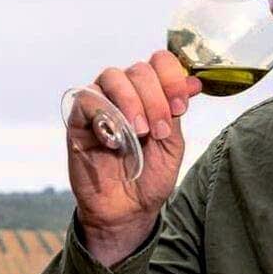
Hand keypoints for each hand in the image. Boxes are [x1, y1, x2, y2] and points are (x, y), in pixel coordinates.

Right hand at [65, 50, 200, 264]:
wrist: (127, 211)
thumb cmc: (150, 177)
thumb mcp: (172, 144)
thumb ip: (175, 112)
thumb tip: (194, 82)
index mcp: (151, 94)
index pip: (160, 62)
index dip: (172, 77)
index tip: (181, 106)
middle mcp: (125, 93)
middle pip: (139, 69)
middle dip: (155, 98)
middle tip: (158, 131)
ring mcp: (101, 103)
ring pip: (112, 76)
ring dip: (131, 102)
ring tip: (140, 132)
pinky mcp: (78, 119)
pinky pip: (87, 99)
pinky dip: (104, 114)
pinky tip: (115, 139)